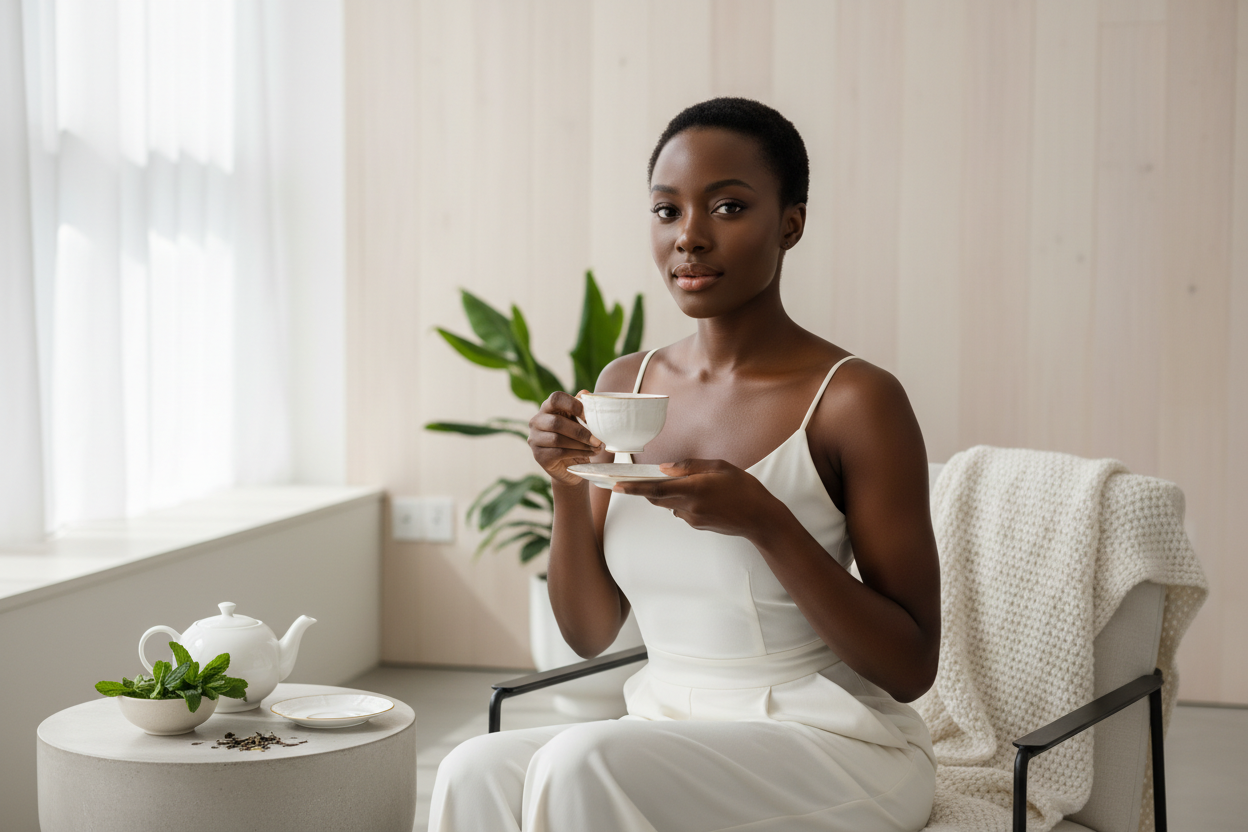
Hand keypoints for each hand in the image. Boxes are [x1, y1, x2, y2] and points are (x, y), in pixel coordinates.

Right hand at [529, 391, 604, 487]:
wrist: (570, 465)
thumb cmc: (576, 438)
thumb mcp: (580, 421)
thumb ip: (582, 407)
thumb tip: (586, 393)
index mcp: (548, 408)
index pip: (555, 398)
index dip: (573, 405)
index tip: (589, 417)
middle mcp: (537, 421)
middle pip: (556, 422)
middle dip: (580, 431)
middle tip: (598, 439)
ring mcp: (535, 439)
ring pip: (558, 439)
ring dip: (581, 444)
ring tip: (596, 448)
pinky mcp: (539, 456)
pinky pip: (559, 453)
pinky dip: (578, 453)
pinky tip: (589, 454)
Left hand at [612, 458, 782, 538]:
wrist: (761, 519)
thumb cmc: (745, 489)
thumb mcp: (720, 467)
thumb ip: (689, 466)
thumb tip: (664, 468)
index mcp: (694, 488)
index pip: (656, 488)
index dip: (633, 488)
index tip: (616, 485)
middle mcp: (690, 506)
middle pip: (657, 498)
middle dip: (646, 489)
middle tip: (643, 478)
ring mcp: (693, 519)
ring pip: (669, 504)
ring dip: (669, 494)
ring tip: (691, 484)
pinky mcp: (698, 526)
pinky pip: (682, 511)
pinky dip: (683, 501)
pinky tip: (704, 496)